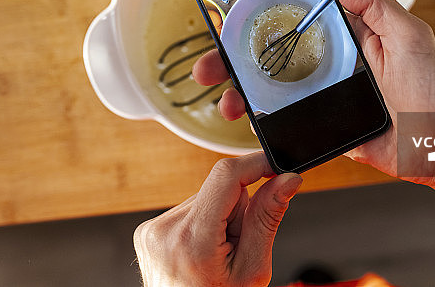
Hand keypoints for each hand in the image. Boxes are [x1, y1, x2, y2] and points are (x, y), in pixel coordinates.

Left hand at [133, 152, 302, 286]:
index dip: (256, 164)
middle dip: (237, 209)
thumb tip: (286, 181)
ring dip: (217, 218)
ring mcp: (153, 229)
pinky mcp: (148, 230)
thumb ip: (267, 219)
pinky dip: (200, 225)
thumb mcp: (253, 269)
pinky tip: (201, 251)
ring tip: (217, 253)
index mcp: (193, 239)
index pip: (226, 175)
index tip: (277, 168)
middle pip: (218, 189)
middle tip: (237, 244)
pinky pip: (186, 211)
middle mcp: (166, 229)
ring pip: (203, 199)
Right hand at [193, 0, 434, 183]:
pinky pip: (287, 120)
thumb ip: (374, 4)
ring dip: (242, 92)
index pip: (297, 16)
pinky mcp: (323, 124)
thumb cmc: (434, 91)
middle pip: (273, 54)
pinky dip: (263, 121)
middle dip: (235, 56)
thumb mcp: (410, 35)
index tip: (232, 13)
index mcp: (347, 35)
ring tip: (225, 100)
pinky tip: (247, 120)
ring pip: (272, 89)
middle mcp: (330, 61)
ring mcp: (324, 94)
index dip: (263, 14)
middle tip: (211, 63)